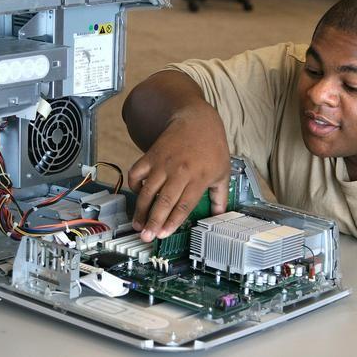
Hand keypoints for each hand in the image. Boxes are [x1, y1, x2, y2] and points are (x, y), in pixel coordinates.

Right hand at [128, 102, 230, 241]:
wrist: (197, 119)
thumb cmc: (212, 146)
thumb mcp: (223, 172)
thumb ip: (220, 197)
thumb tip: (219, 216)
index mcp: (198, 178)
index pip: (183, 205)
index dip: (172, 222)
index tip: (164, 234)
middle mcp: (179, 172)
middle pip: (163, 201)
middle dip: (153, 221)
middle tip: (146, 236)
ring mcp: (163, 163)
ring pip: (148, 190)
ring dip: (141, 209)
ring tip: (138, 224)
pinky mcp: (151, 155)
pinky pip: (137, 172)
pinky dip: (133, 184)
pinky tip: (137, 194)